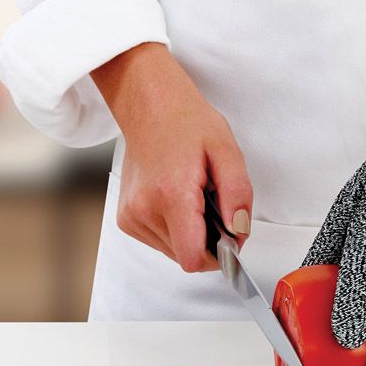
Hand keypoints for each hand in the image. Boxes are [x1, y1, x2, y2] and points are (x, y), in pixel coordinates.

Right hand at [91, 44, 252, 273]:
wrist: (150, 107)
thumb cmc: (187, 124)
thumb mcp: (227, 152)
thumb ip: (238, 196)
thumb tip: (239, 232)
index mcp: (171, 194)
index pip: (193, 258)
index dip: (217, 255)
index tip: (227, 236)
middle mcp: (145, 209)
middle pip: (186, 257)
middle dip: (206, 240)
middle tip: (211, 204)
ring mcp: (131, 216)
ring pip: (173, 252)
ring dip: (190, 234)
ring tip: (193, 198)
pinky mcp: (126, 219)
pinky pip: (159, 241)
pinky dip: (175, 229)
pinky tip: (177, 200)